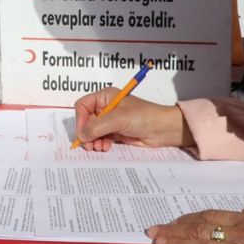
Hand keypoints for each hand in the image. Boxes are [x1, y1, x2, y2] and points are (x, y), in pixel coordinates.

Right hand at [73, 90, 193, 150]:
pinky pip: (101, 138)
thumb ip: (97, 126)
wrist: (163, 129)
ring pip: (93, 132)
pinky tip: (106, 147)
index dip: (80, 119)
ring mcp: (111, 121)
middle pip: (86, 121)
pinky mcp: (116, 132)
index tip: (83, 132)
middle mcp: (106, 108)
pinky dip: (101, 143)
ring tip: (100, 147)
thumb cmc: (144, 116)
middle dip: (87, 133)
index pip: (83, 106)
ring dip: (94, 140)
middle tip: (89, 145)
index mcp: (105, 97)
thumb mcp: (118, 119)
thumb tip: (81, 135)